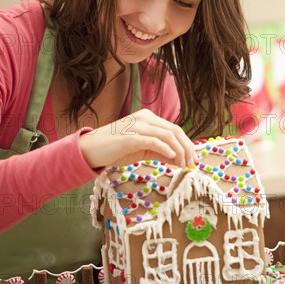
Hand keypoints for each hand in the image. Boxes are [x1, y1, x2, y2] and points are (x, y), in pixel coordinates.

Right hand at [78, 109, 194, 169]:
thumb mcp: (142, 149)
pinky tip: (172, 159)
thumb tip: (180, 160)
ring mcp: (137, 126)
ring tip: (183, 165)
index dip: (187, 144)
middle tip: (192, 163)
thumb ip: (160, 152)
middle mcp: (145, 118)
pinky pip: (153, 141)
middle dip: (187, 148)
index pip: (174, 129)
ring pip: (167, 135)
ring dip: (179, 151)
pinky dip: (166, 149)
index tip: (193, 159)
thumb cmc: (116, 149)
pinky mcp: (130, 137)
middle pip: (175, 130)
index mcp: (148, 118)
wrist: (91, 149)